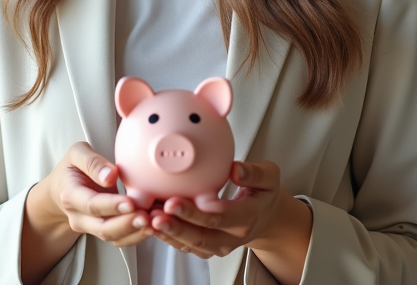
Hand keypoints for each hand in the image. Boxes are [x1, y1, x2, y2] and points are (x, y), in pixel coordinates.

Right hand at [30, 141, 152, 248]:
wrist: (62, 188)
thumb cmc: (72, 168)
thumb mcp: (77, 154)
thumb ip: (93, 162)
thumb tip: (110, 175)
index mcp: (70, 195)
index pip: (92, 205)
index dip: (111, 205)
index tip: (130, 202)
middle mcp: (78, 216)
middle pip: (102, 227)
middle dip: (126, 224)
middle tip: (146, 217)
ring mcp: (90, 227)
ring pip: (112, 236)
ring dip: (134, 233)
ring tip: (153, 223)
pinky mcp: (103, 230)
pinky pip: (119, 239)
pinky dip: (136, 235)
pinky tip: (151, 227)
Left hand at [147, 160, 311, 284]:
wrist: (265, 218)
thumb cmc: (263, 194)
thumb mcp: (269, 178)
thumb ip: (255, 172)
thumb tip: (235, 169)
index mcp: (246, 218)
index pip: (219, 218)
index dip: (196, 213)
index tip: (175, 202)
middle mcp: (231, 237)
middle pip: (200, 235)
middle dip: (176, 226)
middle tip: (156, 213)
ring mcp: (217, 245)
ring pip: (189, 243)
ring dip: (167, 232)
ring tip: (147, 218)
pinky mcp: (205, 247)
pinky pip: (183, 245)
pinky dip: (166, 235)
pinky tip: (150, 221)